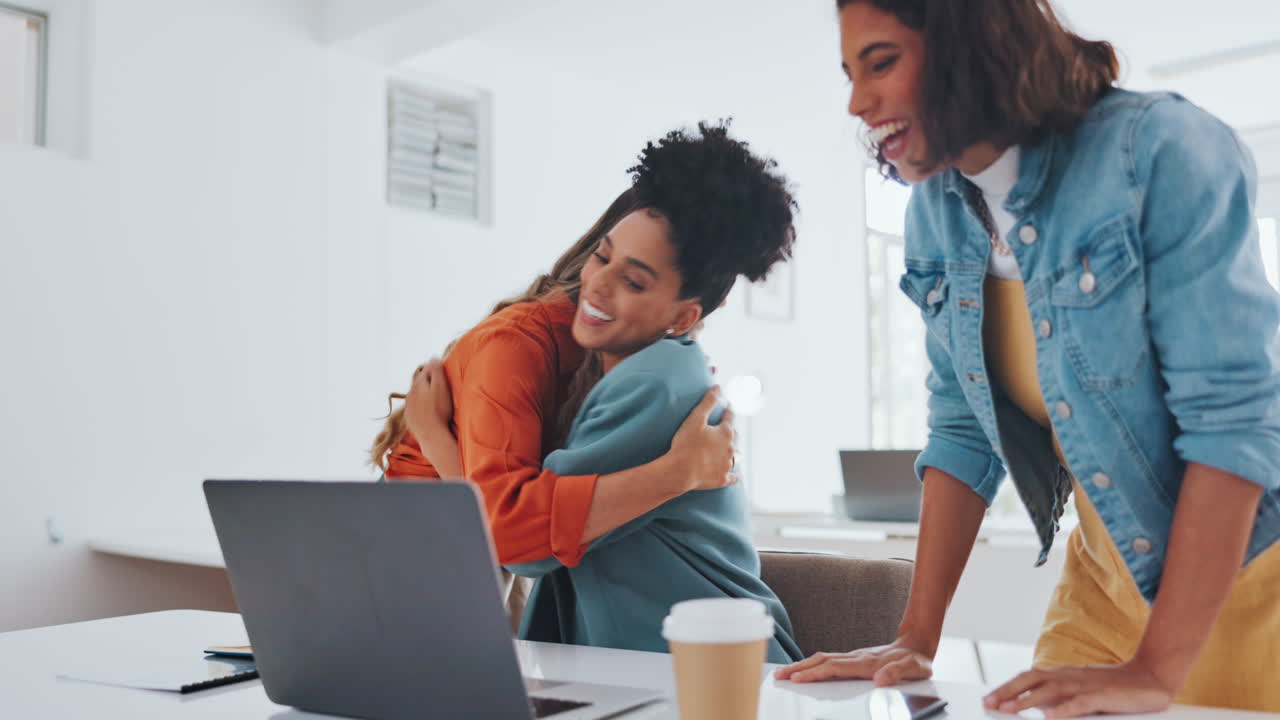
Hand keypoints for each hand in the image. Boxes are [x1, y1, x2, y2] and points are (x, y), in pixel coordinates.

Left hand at [404, 357, 452, 446]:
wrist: (431, 434)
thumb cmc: (439, 409)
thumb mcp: (441, 386)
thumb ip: (436, 371)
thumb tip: (433, 357)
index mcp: (417, 384)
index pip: (426, 370)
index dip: (435, 369)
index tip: (443, 371)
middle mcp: (410, 394)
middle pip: (421, 383)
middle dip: (430, 382)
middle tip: (442, 385)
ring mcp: (408, 407)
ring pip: (417, 396)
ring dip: (425, 395)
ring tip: (436, 399)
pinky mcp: (410, 419)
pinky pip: (416, 409)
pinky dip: (423, 408)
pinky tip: (430, 412)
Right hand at [666, 387, 737, 492]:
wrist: (681, 471)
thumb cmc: (686, 444)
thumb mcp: (695, 419)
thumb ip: (708, 402)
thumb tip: (718, 387)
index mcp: (725, 432)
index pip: (729, 417)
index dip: (728, 410)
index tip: (728, 406)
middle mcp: (730, 448)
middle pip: (735, 437)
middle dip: (732, 431)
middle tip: (728, 428)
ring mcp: (727, 465)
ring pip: (737, 457)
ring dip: (735, 452)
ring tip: (733, 450)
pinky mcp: (722, 479)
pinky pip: (733, 477)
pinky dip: (735, 475)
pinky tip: (738, 476)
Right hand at [774, 638, 933, 684]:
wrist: (917, 643)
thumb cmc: (915, 659)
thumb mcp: (914, 668)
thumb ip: (897, 672)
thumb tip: (879, 679)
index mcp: (867, 662)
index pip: (835, 668)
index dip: (816, 673)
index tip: (798, 679)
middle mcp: (856, 657)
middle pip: (821, 661)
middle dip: (799, 668)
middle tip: (779, 676)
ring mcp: (853, 656)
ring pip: (821, 659)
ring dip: (801, 666)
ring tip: (784, 673)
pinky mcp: (852, 659)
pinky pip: (827, 661)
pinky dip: (811, 665)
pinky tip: (804, 670)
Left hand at [983, 660, 1175, 717]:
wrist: (1151, 676)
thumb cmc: (1115, 687)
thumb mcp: (1083, 692)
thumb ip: (1062, 700)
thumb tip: (1040, 712)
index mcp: (1064, 674)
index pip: (1029, 677)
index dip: (1007, 687)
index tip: (989, 698)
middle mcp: (1070, 676)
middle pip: (1032, 680)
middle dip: (1008, 691)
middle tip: (988, 703)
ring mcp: (1085, 684)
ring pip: (1050, 691)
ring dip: (1027, 701)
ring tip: (1008, 710)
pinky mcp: (1102, 696)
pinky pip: (1079, 704)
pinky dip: (1062, 710)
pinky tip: (1049, 718)